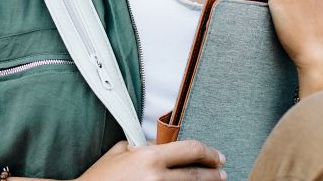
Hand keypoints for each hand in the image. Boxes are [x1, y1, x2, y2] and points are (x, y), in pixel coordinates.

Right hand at [76, 140, 225, 180]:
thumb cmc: (100, 176)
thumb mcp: (120, 151)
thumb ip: (142, 146)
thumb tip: (159, 145)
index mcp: (150, 158)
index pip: (191, 150)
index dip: (209, 153)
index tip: (218, 157)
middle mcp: (157, 178)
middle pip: (197, 175)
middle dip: (214, 175)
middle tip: (222, 173)